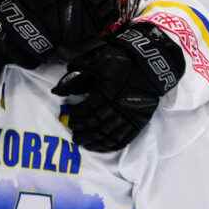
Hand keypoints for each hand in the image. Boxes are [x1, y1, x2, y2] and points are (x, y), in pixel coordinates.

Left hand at [51, 22, 184, 151]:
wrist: (150, 65)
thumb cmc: (122, 61)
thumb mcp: (98, 62)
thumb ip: (77, 77)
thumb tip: (57, 90)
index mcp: (107, 91)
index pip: (87, 109)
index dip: (76, 115)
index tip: (68, 116)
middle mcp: (117, 106)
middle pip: (96, 124)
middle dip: (82, 130)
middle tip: (73, 134)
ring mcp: (129, 116)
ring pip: (108, 134)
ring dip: (93, 140)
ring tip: (83, 142)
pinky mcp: (139, 122)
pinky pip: (123, 138)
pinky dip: (110, 145)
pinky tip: (100, 146)